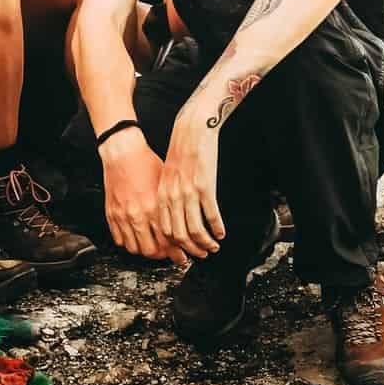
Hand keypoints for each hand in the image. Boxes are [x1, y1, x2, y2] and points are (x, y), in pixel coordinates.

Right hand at [100, 130, 175, 261]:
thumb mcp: (165, 185)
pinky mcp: (111, 213)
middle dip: (163, 256)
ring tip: (153, 248)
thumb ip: (171, 208)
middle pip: (152, 250)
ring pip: (134, 248)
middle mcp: (138, 214)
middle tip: (169, 255)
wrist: (122, 152)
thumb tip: (182, 225)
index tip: (182, 255)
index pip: (168, 241)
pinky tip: (136, 238)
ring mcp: (123, 216)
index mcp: (154, 207)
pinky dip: (129, 243)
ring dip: (145, 251)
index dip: (177, 253)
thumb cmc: (145, 163)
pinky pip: (119, 239)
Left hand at [157, 112, 224, 259]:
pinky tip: (222, 232)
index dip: (176, 246)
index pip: (165, 230)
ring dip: (207, 243)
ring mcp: (188, 193)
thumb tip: (175, 214)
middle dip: (193, 249)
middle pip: (180, 235)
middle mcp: (172, 197)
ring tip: (215, 246)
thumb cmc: (181, 151)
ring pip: (196, 230)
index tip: (186, 252)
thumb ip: (169, 195)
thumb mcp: (168, 175)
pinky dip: (217, 228)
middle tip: (203, 254)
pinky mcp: (205, 187)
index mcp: (162, 195)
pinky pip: (211, 215)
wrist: (192, 129)